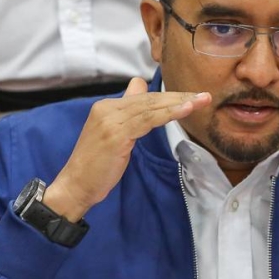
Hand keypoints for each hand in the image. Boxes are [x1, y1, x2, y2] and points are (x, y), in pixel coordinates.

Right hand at [44, 78, 210, 220]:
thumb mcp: (112, 135)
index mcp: (106, 107)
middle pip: (150, 98)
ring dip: (179, 103)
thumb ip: (127, 115)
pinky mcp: (116, 134)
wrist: (75, 186)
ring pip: (151, 107)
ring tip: (200, 101)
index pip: (143, 96)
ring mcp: (111, 120)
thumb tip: (140, 92)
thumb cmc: (95, 166)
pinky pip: (148, 120)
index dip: (168, 96)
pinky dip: (168, 114)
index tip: (191, 97)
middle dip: (179, 97)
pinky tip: (185, 110)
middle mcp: (107, 108)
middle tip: (204, 96)